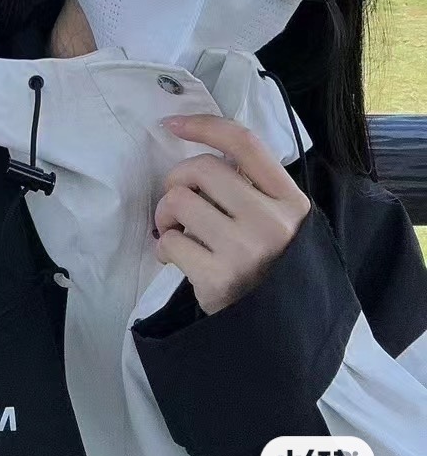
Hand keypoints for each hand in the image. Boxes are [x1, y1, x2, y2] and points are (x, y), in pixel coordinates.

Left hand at [152, 113, 311, 315]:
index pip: (244, 143)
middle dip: (177, 181)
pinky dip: (165, 247)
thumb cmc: (269, 266)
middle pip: (202, 168)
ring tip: (177, 232)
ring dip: (166, 216)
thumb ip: (253, 187)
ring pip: (179, 201)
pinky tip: (178, 258)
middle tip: (179, 205)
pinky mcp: (220, 278)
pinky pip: (170, 242)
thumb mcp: (278, 221)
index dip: (204, 126)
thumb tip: (201, 145)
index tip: (172, 124)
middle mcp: (272, 221)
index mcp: (290, 200)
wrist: (277, 331)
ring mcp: (246, 250)